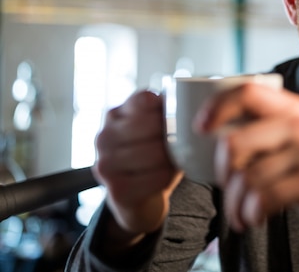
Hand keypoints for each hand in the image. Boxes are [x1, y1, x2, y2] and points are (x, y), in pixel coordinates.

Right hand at [92, 91, 182, 243]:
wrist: (141, 199)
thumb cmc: (156, 155)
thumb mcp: (159, 127)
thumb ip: (169, 110)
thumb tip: (195, 103)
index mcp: (116, 114)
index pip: (145, 99)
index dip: (168, 109)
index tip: (177, 118)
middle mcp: (104, 136)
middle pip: (150, 126)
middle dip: (173, 135)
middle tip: (183, 143)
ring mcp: (105, 163)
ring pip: (153, 153)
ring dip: (173, 157)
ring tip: (176, 159)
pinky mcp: (115, 189)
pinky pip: (155, 177)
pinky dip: (168, 177)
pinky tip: (167, 176)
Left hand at [193, 83, 298, 248]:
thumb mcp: (295, 140)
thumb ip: (263, 129)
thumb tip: (208, 133)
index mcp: (292, 107)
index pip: (246, 92)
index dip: (216, 107)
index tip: (199, 129)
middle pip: (235, 142)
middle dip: (222, 172)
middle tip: (228, 187)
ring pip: (246, 177)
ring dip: (235, 203)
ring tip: (240, 213)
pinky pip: (262, 198)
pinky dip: (250, 214)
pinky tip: (254, 219)